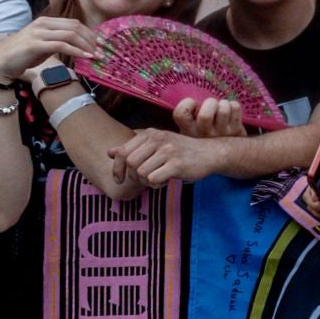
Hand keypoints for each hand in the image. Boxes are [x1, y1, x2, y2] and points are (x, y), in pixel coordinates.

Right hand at [0, 17, 96, 82]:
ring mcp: (38, 33)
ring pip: (71, 35)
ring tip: (95, 56)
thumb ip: (57, 41)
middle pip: (75, 27)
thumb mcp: (42, 45)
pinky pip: (62, 45)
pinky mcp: (35, 45)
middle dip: (91, 39)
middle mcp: (42, 24)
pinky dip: (77, 51)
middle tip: (100, 52)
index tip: (97, 45)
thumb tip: (77, 45)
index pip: (73, 23)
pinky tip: (86, 57)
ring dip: (87, 46)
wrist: (1, 64)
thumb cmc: (22, 56)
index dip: (88, 34)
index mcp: (45, 21)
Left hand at [109, 128, 225, 186]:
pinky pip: (154, 180)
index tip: (119, 179)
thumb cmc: (181, 150)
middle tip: (145, 180)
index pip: (122, 153)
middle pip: (130, 164)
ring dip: (147, 182)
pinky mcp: (177, 164)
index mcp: (149, 133)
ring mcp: (168, 151)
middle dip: (134, 177)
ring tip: (158, 178)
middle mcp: (157, 139)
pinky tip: (165, 181)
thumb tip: (110, 152)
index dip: (117, 169)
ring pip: (141, 173)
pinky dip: (157, 185)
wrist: (209, 152)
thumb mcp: (157, 144)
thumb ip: (134, 147)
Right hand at [173, 96, 245, 138]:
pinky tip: (231, 113)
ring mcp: (221, 135)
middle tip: (212, 105)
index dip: (187, 103)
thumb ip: (189, 115)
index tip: (194, 105)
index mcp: (188, 132)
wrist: (227, 151)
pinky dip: (233, 105)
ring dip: (223, 103)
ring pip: (223, 109)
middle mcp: (203, 136)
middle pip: (205, 115)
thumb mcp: (191, 128)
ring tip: (222, 108)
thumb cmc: (206, 133)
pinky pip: (235, 107)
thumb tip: (194, 101)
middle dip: (210, 103)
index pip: (180, 114)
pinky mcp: (236, 131)